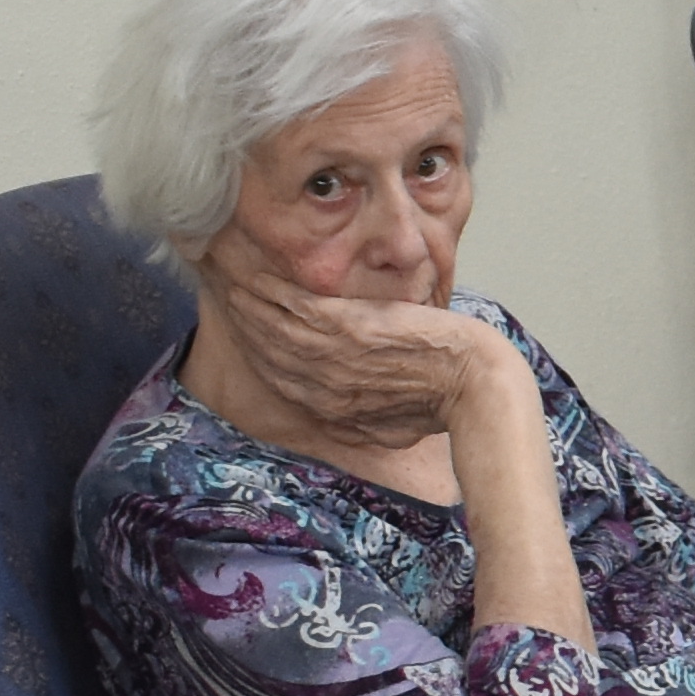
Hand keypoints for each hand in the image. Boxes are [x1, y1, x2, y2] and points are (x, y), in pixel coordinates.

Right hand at [203, 250, 512, 450]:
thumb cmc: (447, 401)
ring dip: (246, 296)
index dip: (253, 344)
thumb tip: (351, 423)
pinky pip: (296, 306)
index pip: (277, 373)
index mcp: (330, 407)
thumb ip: (367, 423)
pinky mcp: (350, 331)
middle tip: (220, 284)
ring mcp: (333, 360)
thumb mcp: (397, 424)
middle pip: (265, 346)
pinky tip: (255, 272)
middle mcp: (321, 386)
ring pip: (272, 324)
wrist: (475, 387)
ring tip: (229, 271)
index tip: (240, 319)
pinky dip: (271, 288)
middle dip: (239, 315)